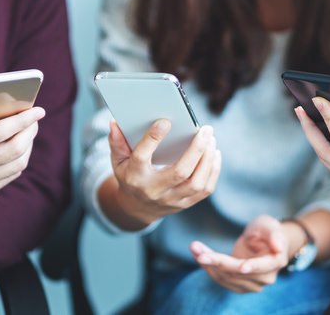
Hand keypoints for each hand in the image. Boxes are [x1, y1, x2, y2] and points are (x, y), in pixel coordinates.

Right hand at [0, 102, 44, 219]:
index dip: (21, 120)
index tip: (37, 110)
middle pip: (14, 149)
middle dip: (30, 131)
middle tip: (35, 118)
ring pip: (16, 164)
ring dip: (28, 146)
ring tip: (29, 131)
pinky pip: (8, 176)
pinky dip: (19, 161)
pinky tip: (20, 148)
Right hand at [100, 119, 221, 229]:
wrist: (137, 208)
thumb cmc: (129, 177)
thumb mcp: (118, 161)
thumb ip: (116, 142)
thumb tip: (114, 122)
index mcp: (135, 176)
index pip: (141, 157)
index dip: (152, 138)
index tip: (166, 121)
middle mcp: (154, 190)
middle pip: (179, 172)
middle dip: (196, 150)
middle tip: (206, 130)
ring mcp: (171, 200)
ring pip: (196, 183)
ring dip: (207, 160)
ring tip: (211, 140)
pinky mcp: (184, 204)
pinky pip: (205, 190)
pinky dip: (213, 171)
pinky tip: (214, 154)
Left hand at [190, 215, 290, 293]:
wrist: (263, 241)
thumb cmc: (267, 230)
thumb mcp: (270, 225)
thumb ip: (274, 235)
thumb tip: (278, 247)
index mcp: (276, 262)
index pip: (263, 267)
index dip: (252, 266)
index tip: (241, 266)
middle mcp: (266, 277)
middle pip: (238, 272)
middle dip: (217, 260)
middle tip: (196, 248)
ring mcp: (252, 284)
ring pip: (226, 277)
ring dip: (208, 263)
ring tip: (194, 247)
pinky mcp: (239, 285)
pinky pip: (221, 278)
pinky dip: (208, 267)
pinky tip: (198, 254)